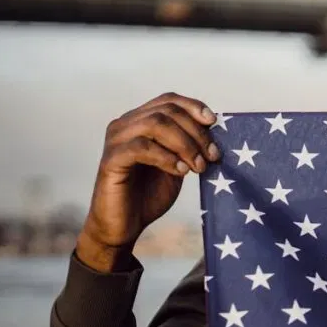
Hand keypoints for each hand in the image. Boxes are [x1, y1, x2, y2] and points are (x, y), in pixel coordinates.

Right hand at [76, 92, 218, 271]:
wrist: (125, 226)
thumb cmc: (150, 194)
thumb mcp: (178, 164)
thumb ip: (189, 145)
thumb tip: (215, 130)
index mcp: (140, 121)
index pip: (169, 100)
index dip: (193, 106)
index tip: (214, 122)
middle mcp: (125, 125)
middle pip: (167, 112)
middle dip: (195, 132)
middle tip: (212, 155)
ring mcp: (116, 141)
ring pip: (155, 124)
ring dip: (184, 144)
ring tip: (198, 166)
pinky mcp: (110, 160)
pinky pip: (141, 147)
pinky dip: (166, 157)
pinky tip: (180, 172)